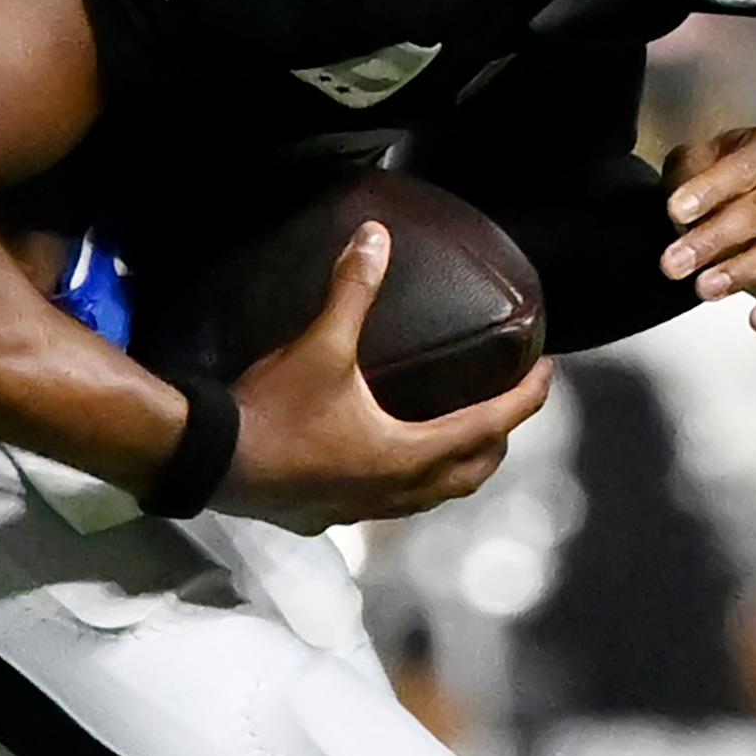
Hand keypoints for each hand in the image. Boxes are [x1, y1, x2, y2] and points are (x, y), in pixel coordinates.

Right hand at [222, 220, 549, 528]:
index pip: (489, 426)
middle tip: (506, 408)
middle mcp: (396, 492)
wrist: (207, 461)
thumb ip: (352, 292)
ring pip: (431, 497)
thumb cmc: (273, 409)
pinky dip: (407, 484)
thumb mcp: (320, 347)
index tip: (548, 375)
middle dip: (496, 441)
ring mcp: (362, 511)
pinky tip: (386, 463)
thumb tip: (374, 237)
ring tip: (458, 436)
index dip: (525, 399)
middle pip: (470, 472)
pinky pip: (387, 505)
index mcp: (408, 453)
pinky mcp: (328, 517)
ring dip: (454, 468)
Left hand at [660, 123, 755, 328]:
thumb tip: (681, 203)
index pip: (743, 167)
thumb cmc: (735, 179)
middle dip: (713, 240)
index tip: (675, 211)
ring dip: (743, 270)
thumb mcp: (706, 161)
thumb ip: (691, 171)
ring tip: (705, 289)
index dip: (708, 190)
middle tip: (673, 264)